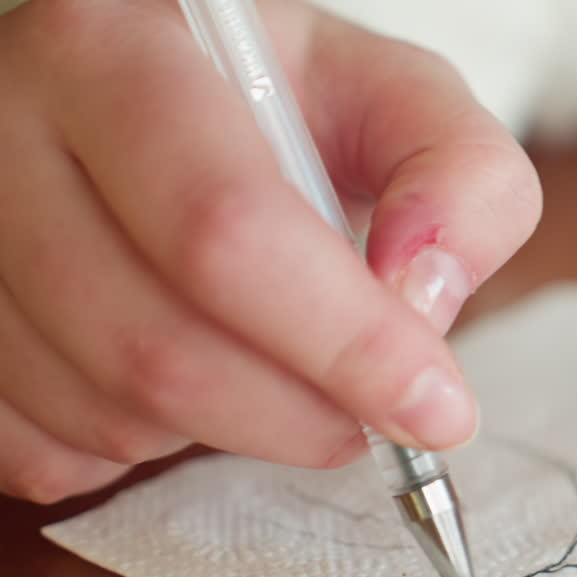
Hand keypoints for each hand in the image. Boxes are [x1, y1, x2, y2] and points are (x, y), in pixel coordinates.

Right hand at [0, 0, 540, 501]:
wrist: (171, 113)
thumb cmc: (288, 110)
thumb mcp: (397, 104)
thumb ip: (462, 177)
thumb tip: (421, 296)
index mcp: (117, 53)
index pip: (225, 229)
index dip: (345, 342)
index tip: (434, 408)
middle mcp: (4, 135)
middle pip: (157, 346)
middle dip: (298, 414)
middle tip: (372, 416)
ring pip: (106, 412)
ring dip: (230, 428)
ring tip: (277, 366)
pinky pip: (47, 454)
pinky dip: (147, 452)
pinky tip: (193, 380)